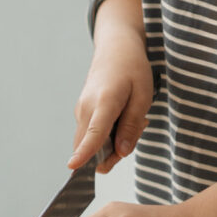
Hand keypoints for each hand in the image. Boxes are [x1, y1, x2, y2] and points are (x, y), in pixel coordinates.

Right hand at [69, 34, 152, 172]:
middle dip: (115, 152)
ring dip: (114, 142)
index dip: (85, 152)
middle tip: (139, 126)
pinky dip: (108, 134)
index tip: (73, 167)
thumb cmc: (132, 69)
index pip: (94, 133)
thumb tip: (121, 153)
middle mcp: (86, 108)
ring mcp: (81, 111)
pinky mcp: (82, 113)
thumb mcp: (143, 96)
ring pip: (93, 143)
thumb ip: (131, 126)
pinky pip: (93, 134)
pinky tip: (123, 116)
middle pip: (93, 147)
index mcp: (104, 102)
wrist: (115, 49)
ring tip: (133, 117)